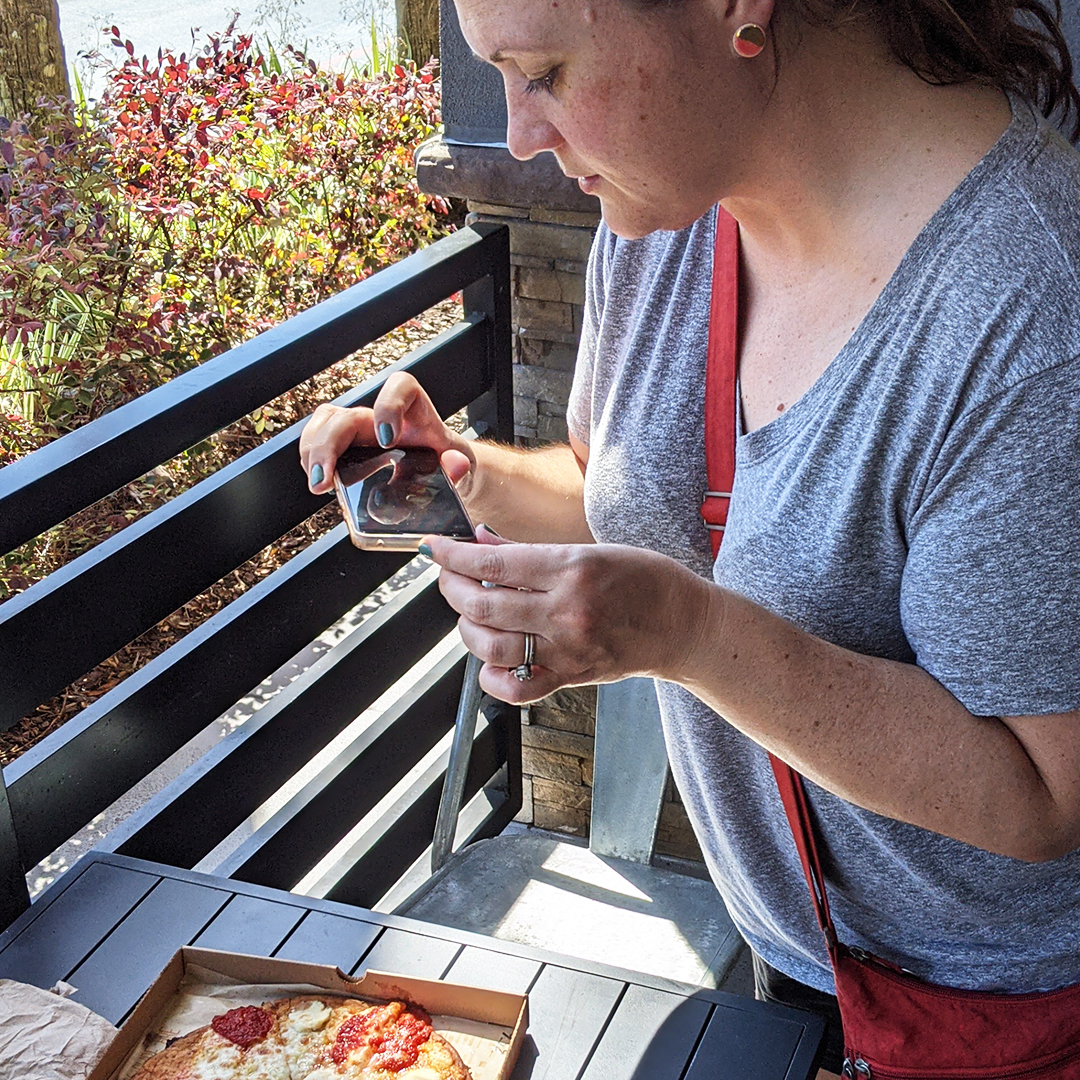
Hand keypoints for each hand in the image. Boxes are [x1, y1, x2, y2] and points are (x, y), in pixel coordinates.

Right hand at [299, 372, 474, 493]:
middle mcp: (381, 416)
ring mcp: (360, 430)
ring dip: (313, 451)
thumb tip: (455, 463)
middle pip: (347, 414)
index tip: (387, 440)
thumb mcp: (460, 465)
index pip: (401, 386)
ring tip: (319, 482)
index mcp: (415, 412)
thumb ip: (459, 464)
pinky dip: (312, 460)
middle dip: (331, 444)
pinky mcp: (346, 447)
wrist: (440, 472)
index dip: (388, 406)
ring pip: (324, 422)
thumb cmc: (446, 462)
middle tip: (329, 477)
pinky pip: (317, 442)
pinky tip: (319, 481)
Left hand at [425, 527, 713, 702]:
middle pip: (484, 604)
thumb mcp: (590, 548)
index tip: (434, 548)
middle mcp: (566, 610)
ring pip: (491, 646)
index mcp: (571, 569)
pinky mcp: (572, 676)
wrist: (684, 624)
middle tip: (446, 577)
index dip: (453, 556)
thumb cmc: (644, 579)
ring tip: (468, 613)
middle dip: (451, 588)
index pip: (493, 563)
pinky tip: (490, 660)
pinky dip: (492, 677)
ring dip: (466, 628)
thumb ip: (531, 551)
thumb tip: (481, 540)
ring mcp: (567, 648)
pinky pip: (518, 688)